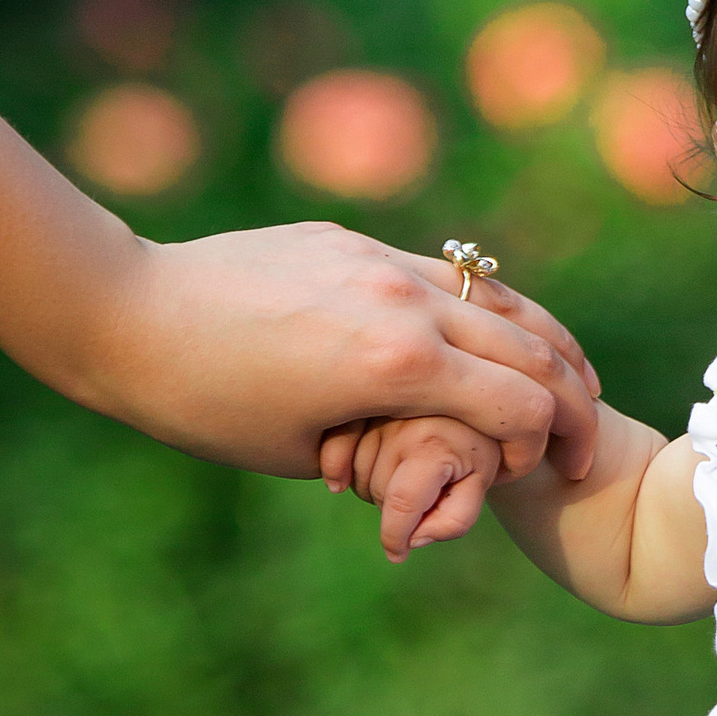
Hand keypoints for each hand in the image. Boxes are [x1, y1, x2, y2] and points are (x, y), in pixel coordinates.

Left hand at [84, 224, 602, 482]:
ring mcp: (382, 262)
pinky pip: (446, 276)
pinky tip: (489, 337)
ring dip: (544, 342)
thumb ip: (391, 439)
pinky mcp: (355, 242)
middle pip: (532, 345)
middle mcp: (405, 304)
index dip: (547, 445)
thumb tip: (443, 440)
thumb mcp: (309, 451)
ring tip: (568, 379)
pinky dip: (485, 311)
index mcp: (396, 368)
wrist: (130, 314)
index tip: (548, 474)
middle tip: (586, 438)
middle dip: (572, 396)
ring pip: (500, 299)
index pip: (521, 404)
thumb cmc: (206, 406)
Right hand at [335, 412, 502, 558]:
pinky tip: (342, 480)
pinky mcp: (359, 407)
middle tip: (422, 494)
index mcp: (433, 444)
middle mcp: (400, 423)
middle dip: (395, 508)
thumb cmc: (474, 448)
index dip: (395, 537)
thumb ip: (455, 519)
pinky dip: (334, 467)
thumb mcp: (479, 485)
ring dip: (372, 487)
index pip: (402, 502)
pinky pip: (333, 447)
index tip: (397, 555)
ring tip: (402, 476)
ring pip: (356, 474)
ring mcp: (375, 412)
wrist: (469, 401)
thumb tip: (413, 539)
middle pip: (378, 490)